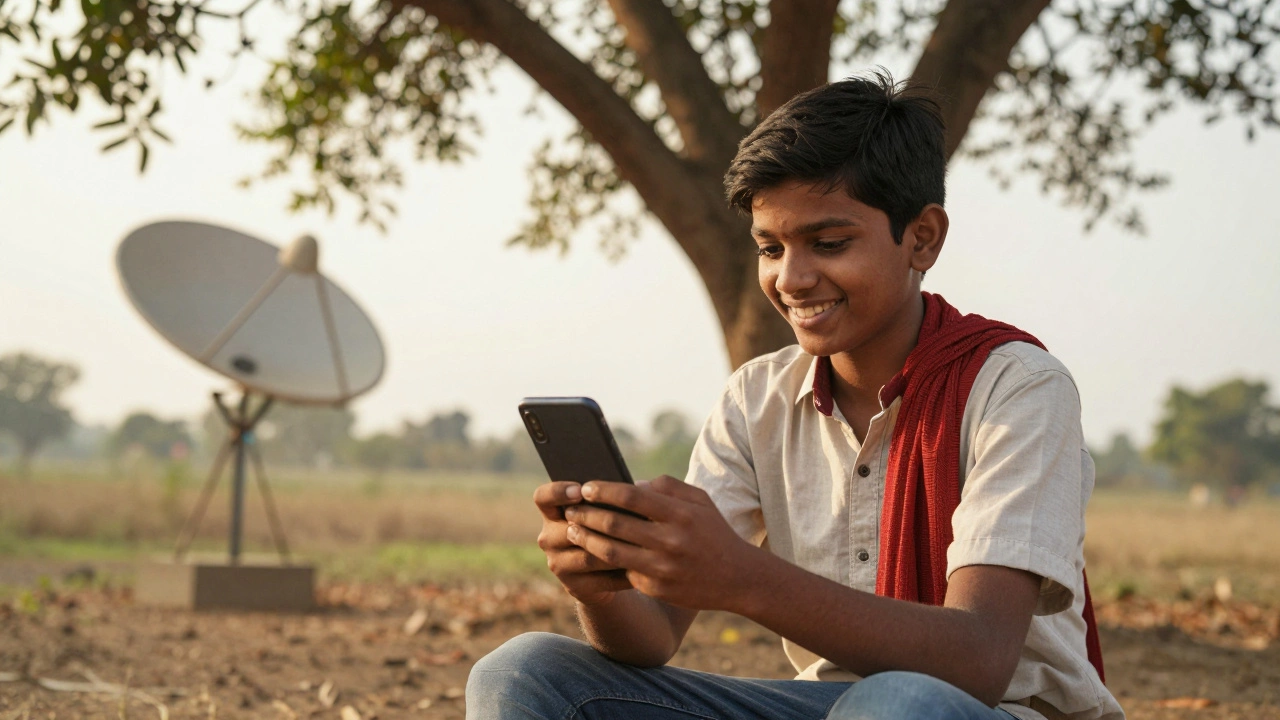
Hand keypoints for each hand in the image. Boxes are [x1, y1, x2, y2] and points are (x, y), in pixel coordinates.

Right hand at [533, 481, 632, 604]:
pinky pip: (600, 579)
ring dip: (616, 550)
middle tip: (625, 520)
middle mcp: (548, 537)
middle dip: (599, 525)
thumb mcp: (605, 511)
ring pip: (588, 556)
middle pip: (570, 529)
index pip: (543, 497)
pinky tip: (641, 566)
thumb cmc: (609, 529)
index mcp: (552, 512)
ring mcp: (557, 563)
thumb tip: (639, 487)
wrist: (606, 572)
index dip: (558, 492)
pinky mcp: (573, 586)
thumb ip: (611, 499)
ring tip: (640, 544)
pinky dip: (622, 573)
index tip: (579, 490)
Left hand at [563, 475, 759, 611]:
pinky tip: (592, 553)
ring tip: (572, 531)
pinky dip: (605, 561)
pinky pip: (623, 572)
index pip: (631, 496)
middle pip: (614, 524)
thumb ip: (667, 486)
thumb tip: (631, 483)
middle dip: (586, 515)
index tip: (586, 488)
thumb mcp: (700, 501)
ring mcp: (662, 568)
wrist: (738, 578)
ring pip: (610, 552)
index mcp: (680, 514)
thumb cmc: (713, 532)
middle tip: (570, 510)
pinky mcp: (657, 589)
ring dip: (586, 539)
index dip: (603, 491)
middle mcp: (670, 541)